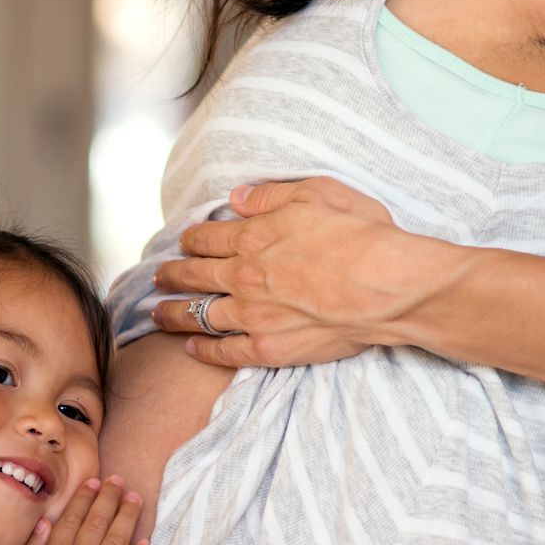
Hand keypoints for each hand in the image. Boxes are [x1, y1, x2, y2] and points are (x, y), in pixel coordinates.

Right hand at [8, 477, 148, 544]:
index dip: (84, 497)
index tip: (94, 480)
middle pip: (97, 525)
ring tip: (135, 498)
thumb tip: (46, 522)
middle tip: (119, 480)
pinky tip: (146, 541)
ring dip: (127, 518)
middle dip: (109, 498)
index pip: (72, 521)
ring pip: (117, 544)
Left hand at [150, 177, 463, 368]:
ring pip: (196, 316)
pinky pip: (223, 351)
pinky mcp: (267, 349)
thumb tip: (236, 198)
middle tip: (159, 277)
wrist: (387, 287)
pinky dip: (201, 350)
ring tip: (157, 312)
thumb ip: (271, 195)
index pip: (206, 239)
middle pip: (192, 276)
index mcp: (252, 239)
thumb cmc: (361, 236)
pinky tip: (189, 348)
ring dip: (172, 313)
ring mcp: (251, 316)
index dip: (190, 239)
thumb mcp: (318, 193)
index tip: (183, 242)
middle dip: (171, 275)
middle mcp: (242, 278)